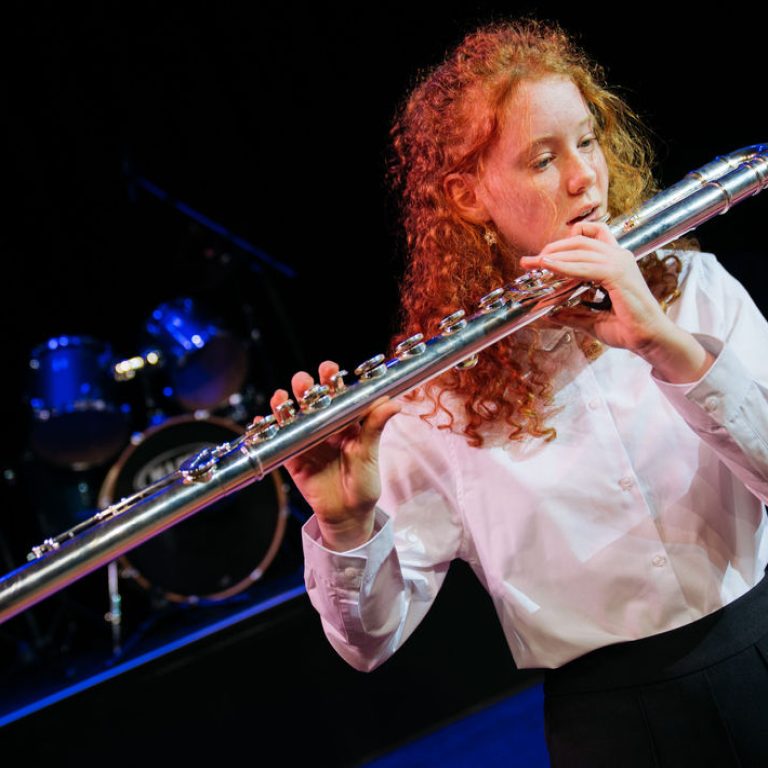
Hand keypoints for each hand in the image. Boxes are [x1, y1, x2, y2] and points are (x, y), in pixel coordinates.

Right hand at [270, 360, 400, 550]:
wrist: (347, 515)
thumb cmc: (364, 485)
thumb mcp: (370, 455)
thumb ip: (375, 428)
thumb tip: (393, 403)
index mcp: (346, 423)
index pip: (337, 396)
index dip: (331, 380)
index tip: (328, 369)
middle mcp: (325, 427)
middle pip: (312, 402)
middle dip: (305, 388)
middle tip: (303, 382)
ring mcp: (307, 441)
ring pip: (293, 417)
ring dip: (284, 405)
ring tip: (282, 398)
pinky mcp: (292, 457)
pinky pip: (278, 440)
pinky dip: (268, 429)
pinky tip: (262, 421)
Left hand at [519, 220, 670, 352]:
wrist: (650, 340)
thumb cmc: (627, 329)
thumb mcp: (592, 319)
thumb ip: (571, 314)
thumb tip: (548, 313)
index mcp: (616, 262)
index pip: (592, 237)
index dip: (568, 239)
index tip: (547, 253)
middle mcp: (619, 257)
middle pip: (581, 241)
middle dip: (553, 248)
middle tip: (529, 261)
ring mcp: (620, 263)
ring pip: (580, 250)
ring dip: (553, 256)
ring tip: (533, 263)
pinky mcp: (618, 275)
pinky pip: (584, 267)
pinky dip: (564, 266)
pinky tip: (548, 267)